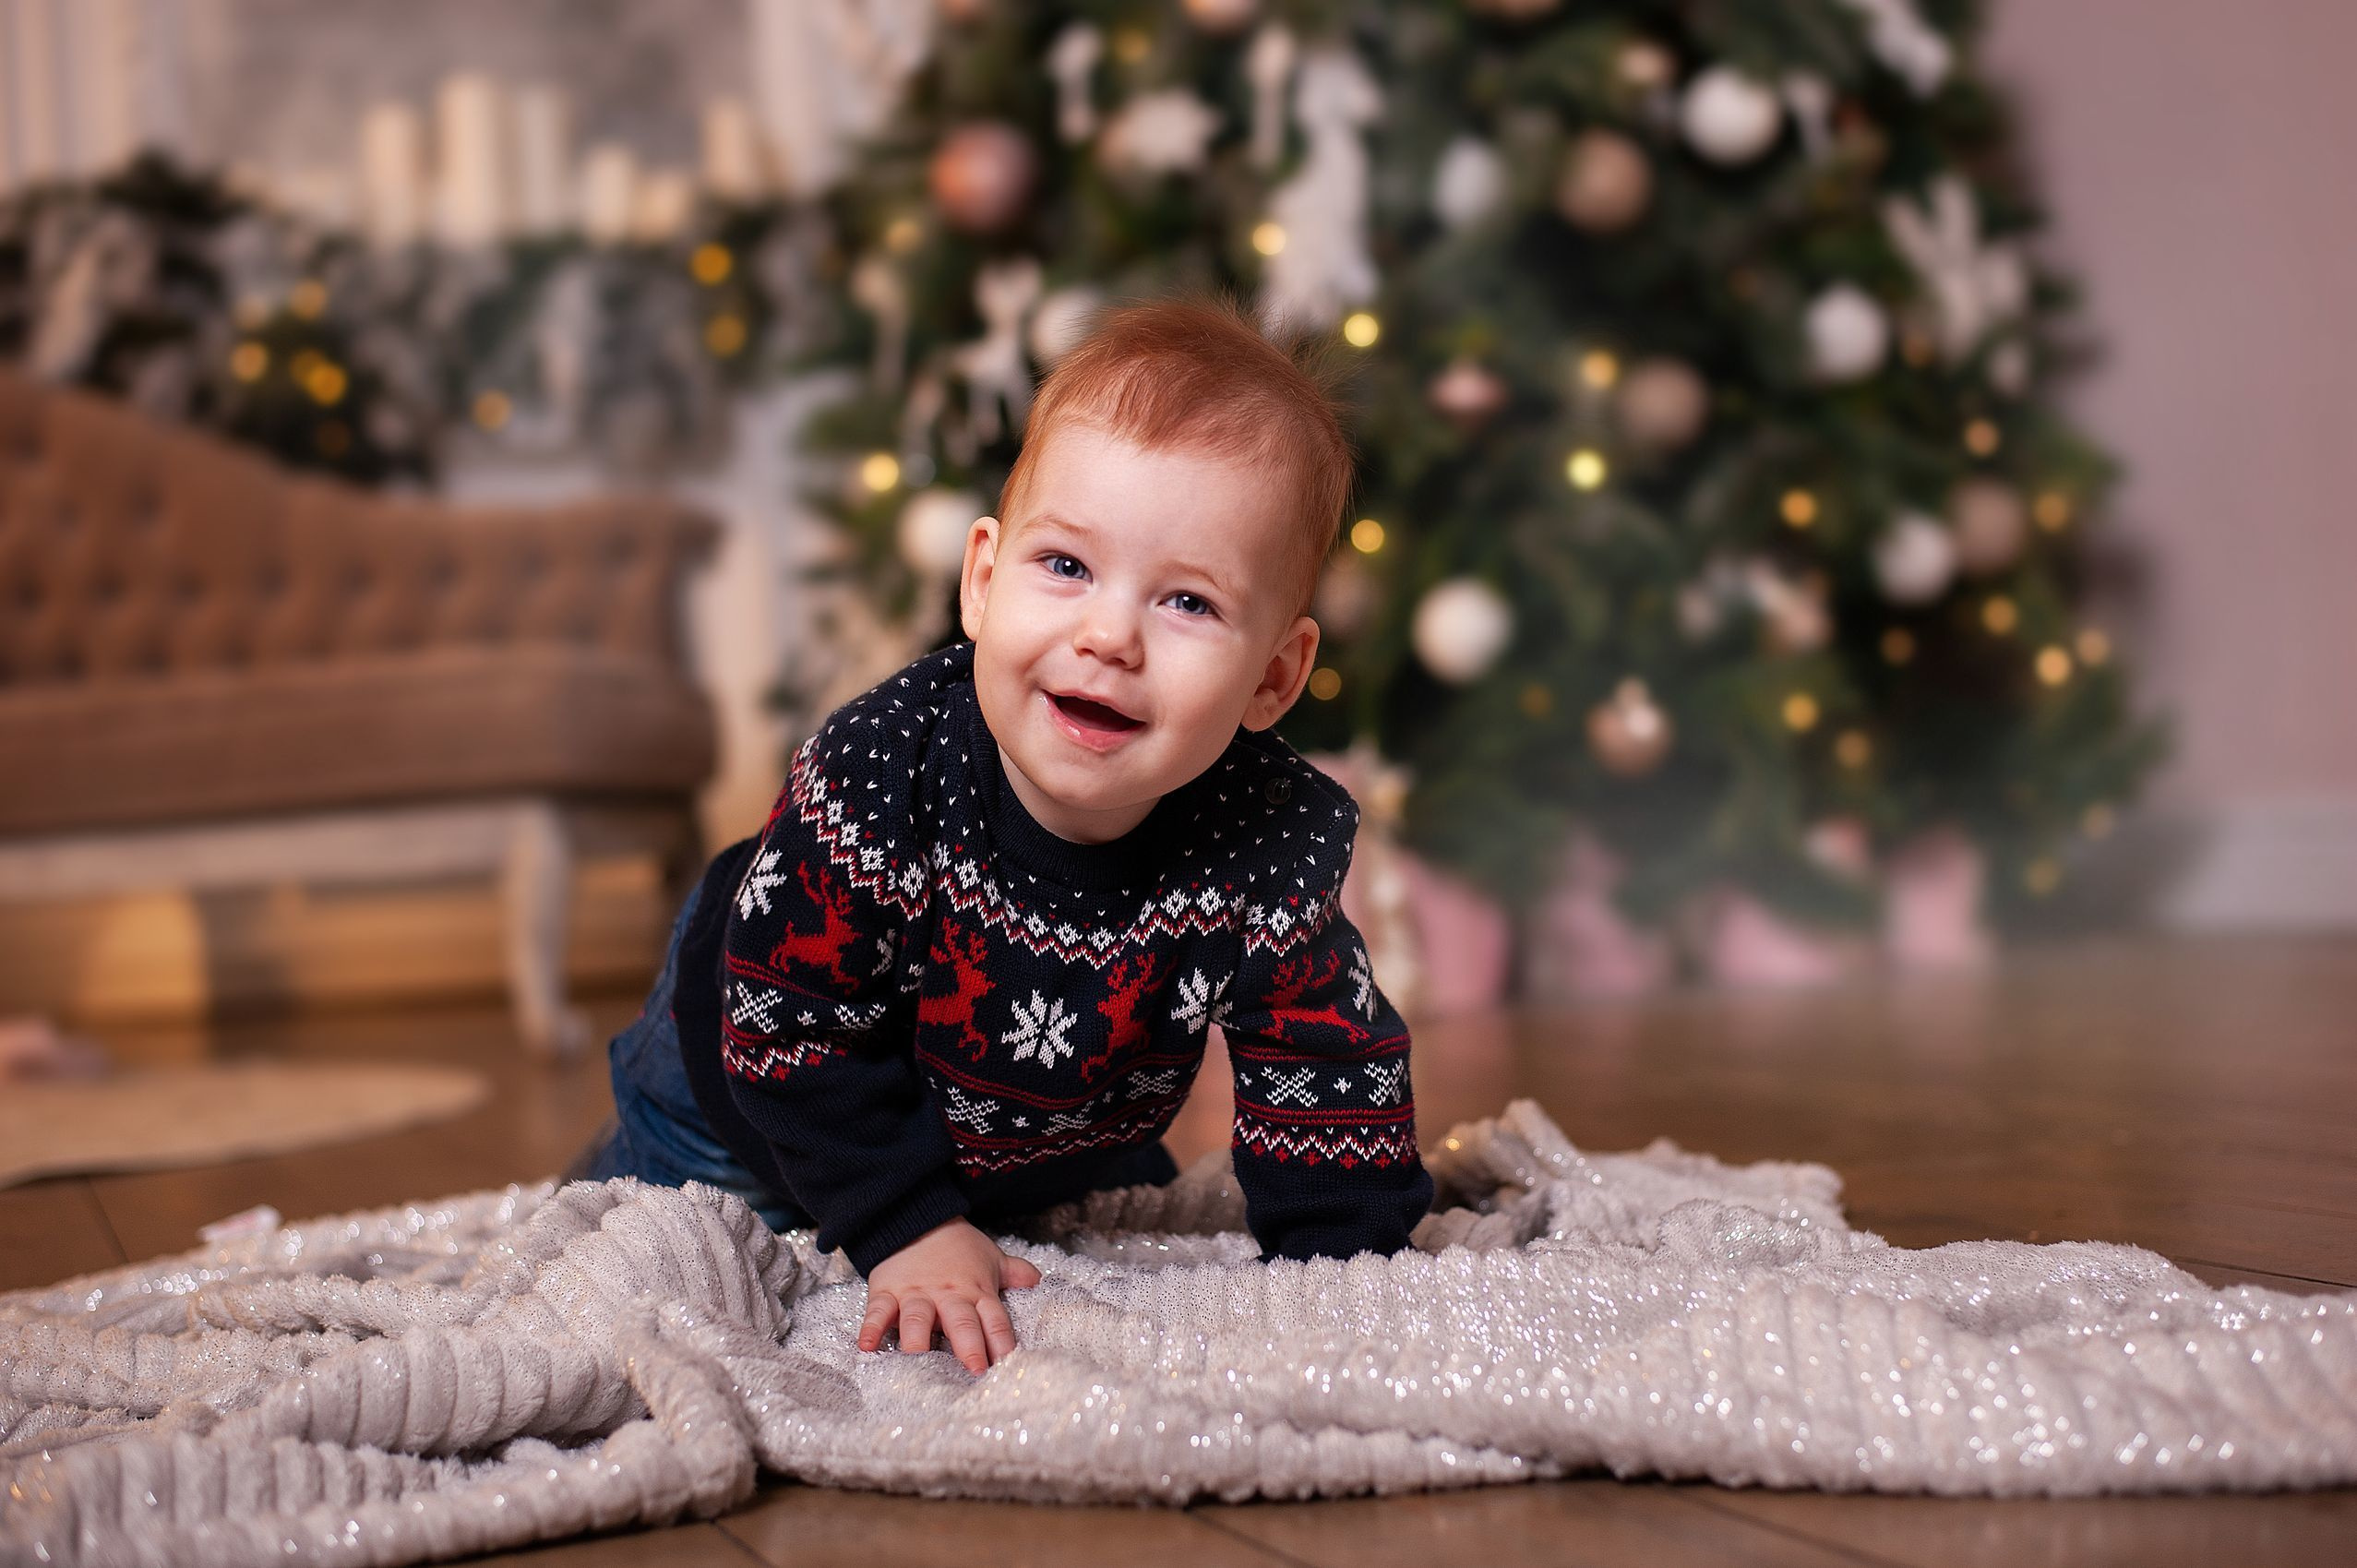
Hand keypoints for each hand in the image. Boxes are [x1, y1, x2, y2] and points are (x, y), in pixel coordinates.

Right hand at [859, 1217, 1041, 1373]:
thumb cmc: (958, 1247)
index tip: (1009, 1364)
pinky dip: (872, 1328)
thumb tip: (1039, 1282)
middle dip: (969, 1347)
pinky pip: (878, 1311)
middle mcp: (948, 1295)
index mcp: (976, 1291)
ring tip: (919, 1365)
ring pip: (918, 1319)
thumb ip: (1015, 1273)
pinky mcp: (887, 1292)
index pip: (994, 1319)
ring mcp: (916, 1295)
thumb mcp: (991, 1257)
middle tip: (975, 1371)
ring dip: (918, 1342)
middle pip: (961, 1322)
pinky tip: (867, 1347)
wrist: (917, 1218)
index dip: (1002, 1341)